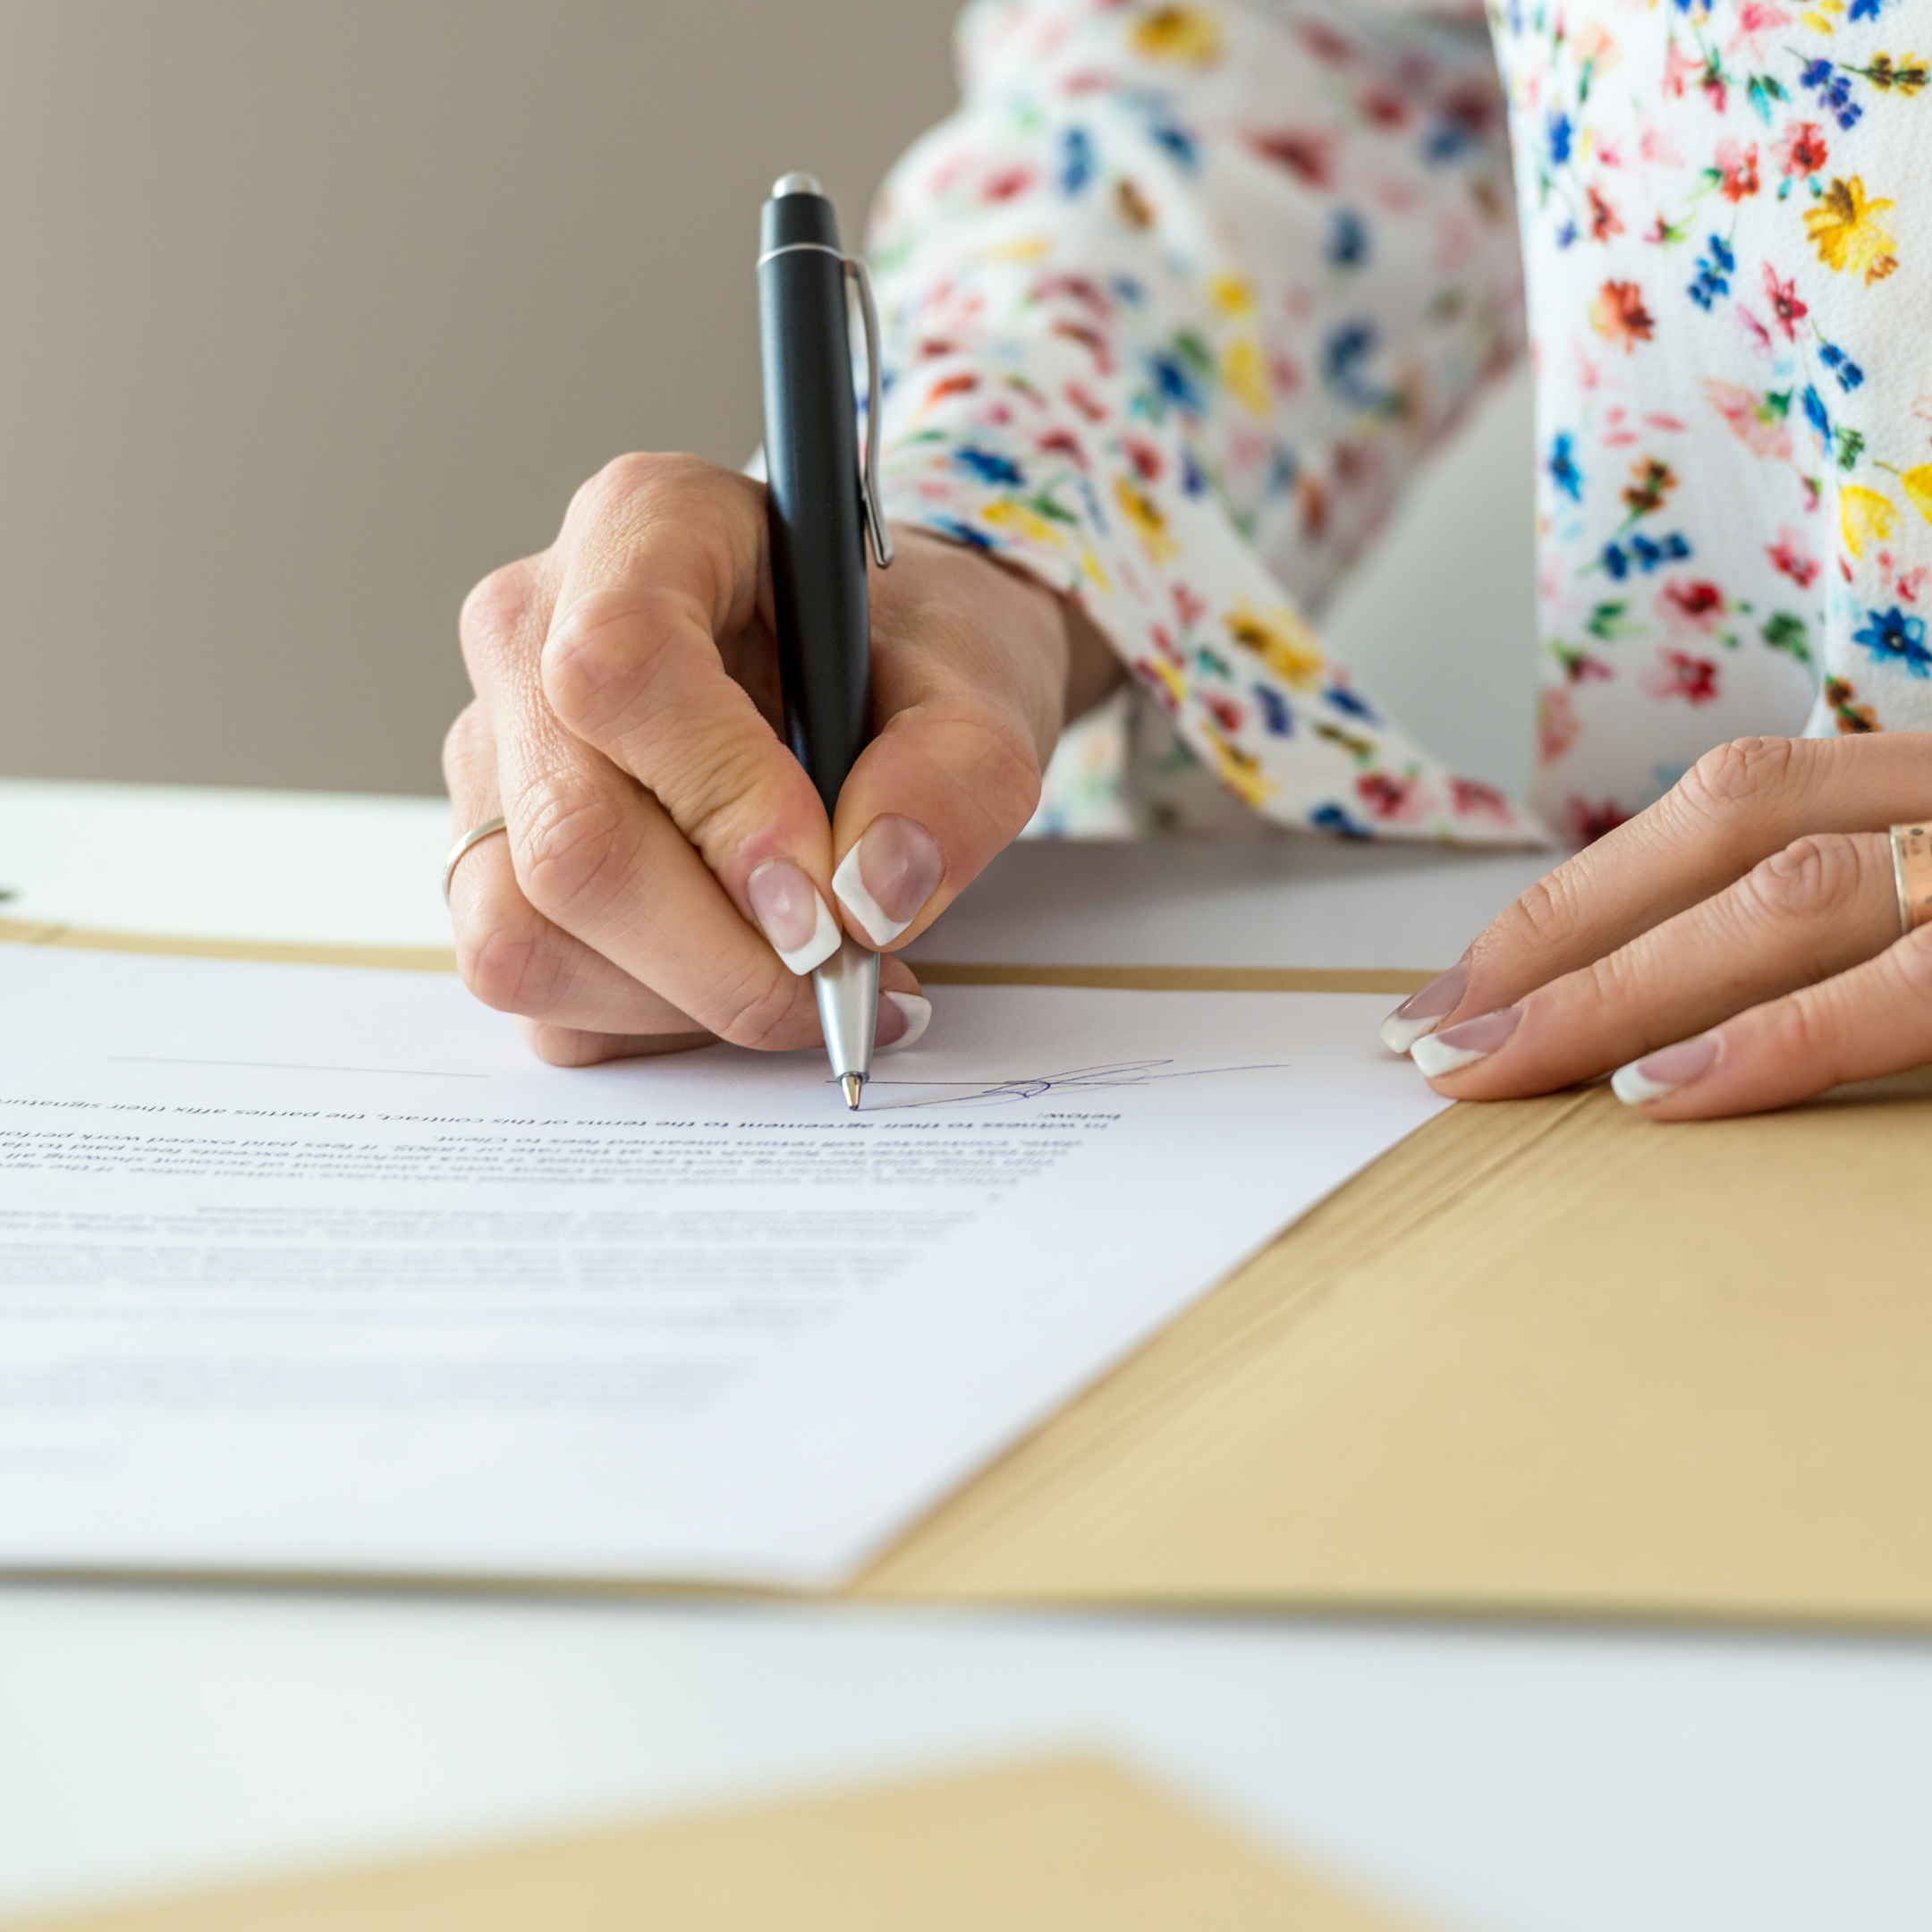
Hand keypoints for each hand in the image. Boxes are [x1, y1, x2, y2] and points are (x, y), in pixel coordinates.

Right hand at [443, 452, 1118, 1065]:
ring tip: (806, 977)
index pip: (618, 670)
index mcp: (646, 527)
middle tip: (845, 978)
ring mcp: (494, 755)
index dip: (723, 804)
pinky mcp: (485, 859)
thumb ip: (955, 779)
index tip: (824, 897)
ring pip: (526, 935)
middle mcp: (530, 633)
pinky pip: (536, 990)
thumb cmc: (915, 656)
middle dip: (723, 954)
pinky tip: (740, 978)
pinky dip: (651, 1022)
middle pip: (568, 837)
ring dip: (686, 1000)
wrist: (882, 673)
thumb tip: (867, 897)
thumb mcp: (984, 687)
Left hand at [1381, 735, 1931, 1118]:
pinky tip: (1662, 1087)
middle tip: (1436, 1042)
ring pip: (1793, 897)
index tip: (1459, 988)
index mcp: (1930, 781)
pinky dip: (1779, 1037)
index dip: (1581, 896)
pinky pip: (1908, 987)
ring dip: (1628, 987)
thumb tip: (1663, 1008)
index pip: (1732, 806)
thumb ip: (1835, 926)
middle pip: (1733, 836)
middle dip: (1565, 940)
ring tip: (1500, 1065)